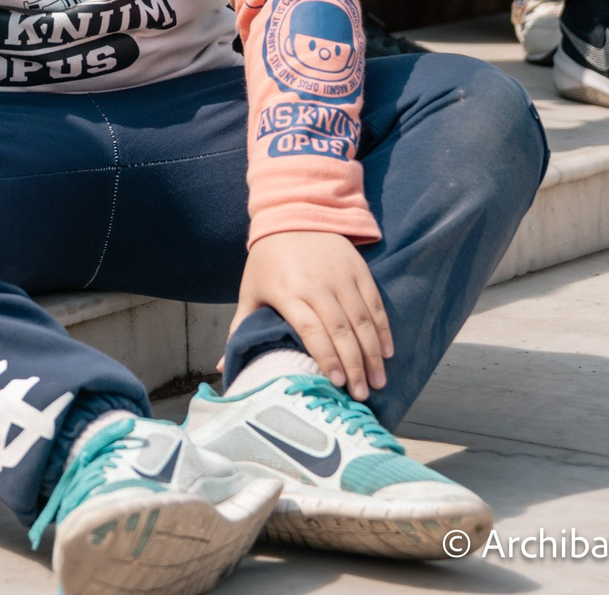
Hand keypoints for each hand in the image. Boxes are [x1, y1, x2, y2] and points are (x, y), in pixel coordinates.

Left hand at [232, 230, 391, 400]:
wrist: (295, 213)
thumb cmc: (268, 260)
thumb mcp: (250, 290)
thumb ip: (240, 328)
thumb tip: (221, 366)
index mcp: (288, 292)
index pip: (311, 331)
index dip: (326, 358)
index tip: (335, 383)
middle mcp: (317, 286)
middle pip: (341, 332)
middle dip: (354, 367)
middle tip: (362, 395)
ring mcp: (341, 278)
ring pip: (362, 322)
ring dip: (373, 354)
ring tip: (378, 382)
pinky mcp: (359, 271)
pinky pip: (375, 305)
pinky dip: (383, 330)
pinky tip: (387, 352)